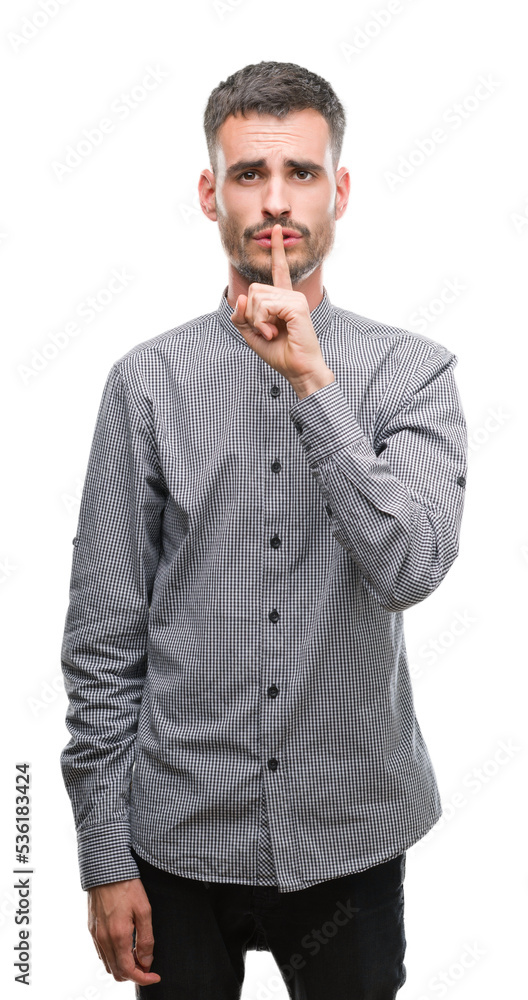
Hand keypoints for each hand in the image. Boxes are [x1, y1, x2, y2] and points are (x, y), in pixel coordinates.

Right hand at [88, 878, 160, 985]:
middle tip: (147, 964)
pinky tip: (124, 945)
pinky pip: (101, 953)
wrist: (105, 869)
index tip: (154, 976)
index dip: (143, 978)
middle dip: (133, 974)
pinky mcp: (92, 929)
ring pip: (108, 964)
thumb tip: (147, 961)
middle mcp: (103, 939)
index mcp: (117, 936)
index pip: (128, 971)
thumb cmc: (126, 886)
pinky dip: (113, 957)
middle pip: (116, 972)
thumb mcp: (144, 910)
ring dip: (123, 966)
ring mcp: (95, 935)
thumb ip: (145, 938)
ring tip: (137, 953)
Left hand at [230, 224, 332, 391]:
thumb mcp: (252, 334)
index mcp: (282, 299)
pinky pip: (266, 306)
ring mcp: (295, 299)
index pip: (279, 270)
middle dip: (252, 314)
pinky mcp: (297, 306)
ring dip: (257, 320)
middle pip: (254, 290)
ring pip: (257, 298)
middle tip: (265, 331)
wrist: (298, 370)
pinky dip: (263, 322)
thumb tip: (241, 298)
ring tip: (271, 333)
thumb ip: (242, 316)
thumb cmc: (279, 353)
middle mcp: (290, 295)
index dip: (277, 250)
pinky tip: (275, 332)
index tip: (276, 230)